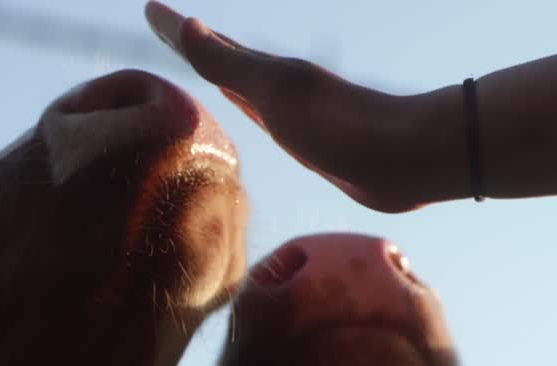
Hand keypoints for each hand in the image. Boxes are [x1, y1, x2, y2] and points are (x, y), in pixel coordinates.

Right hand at [145, 1, 451, 212]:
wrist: (405, 159)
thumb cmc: (339, 128)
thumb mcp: (275, 92)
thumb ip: (227, 63)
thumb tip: (183, 23)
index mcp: (266, 75)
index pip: (210, 47)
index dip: (178, 32)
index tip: (151, 9)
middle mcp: (279, 88)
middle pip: (228, 61)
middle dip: (197, 47)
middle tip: (170, 32)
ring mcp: (296, 113)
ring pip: (247, 88)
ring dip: (225, 75)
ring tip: (205, 68)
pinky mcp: (314, 142)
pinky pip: (267, 117)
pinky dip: (250, 108)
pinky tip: (257, 116)